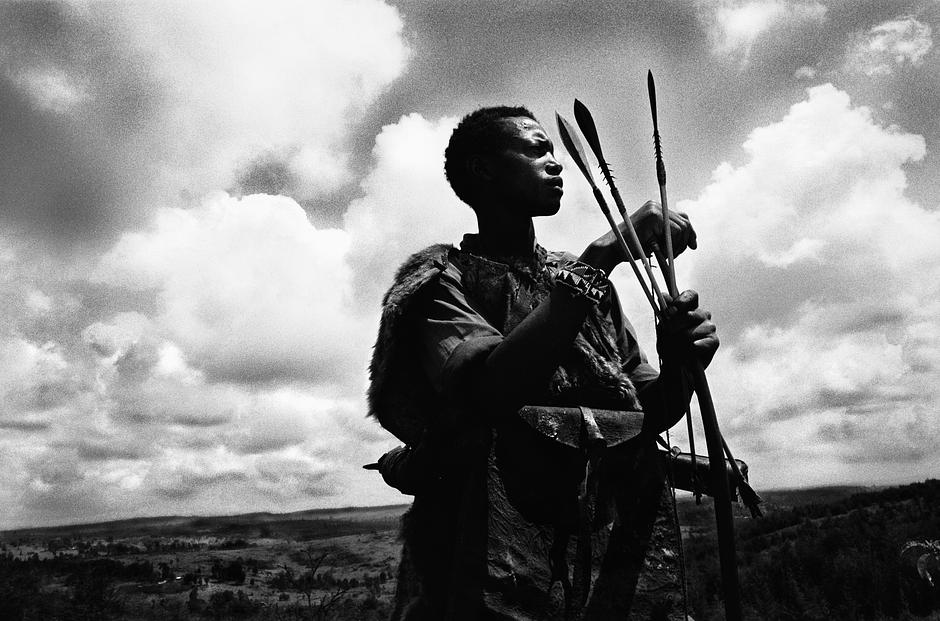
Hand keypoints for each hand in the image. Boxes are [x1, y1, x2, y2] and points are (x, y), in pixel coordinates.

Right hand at [578, 200, 695, 273]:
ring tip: (665, 255)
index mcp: (656, 209)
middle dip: (686, 240)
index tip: (693, 246)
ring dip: (678, 245)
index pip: (682, 218)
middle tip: (677, 254)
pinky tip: (662, 252)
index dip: (690, 232)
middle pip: (685, 221)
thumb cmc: (632, 247)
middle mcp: (656, 205)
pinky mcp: (654, 215)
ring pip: (682, 228)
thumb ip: (669, 235)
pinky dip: (673, 244)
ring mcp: (655, 208)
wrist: (613, 248)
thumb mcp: (654, 240)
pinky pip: (675, 231)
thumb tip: (691, 239)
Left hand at [656, 290, 718, 367]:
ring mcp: (709, 327)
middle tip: (669, 332)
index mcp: (689, 308)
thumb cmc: (669, 344)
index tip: (672, 309)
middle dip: (676, 324)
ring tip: (676, 347)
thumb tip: (664, 296)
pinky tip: (692, 349)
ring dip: (683, 340)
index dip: (683, 300)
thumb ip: (664, 312)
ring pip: (695, 330)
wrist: (674, 367)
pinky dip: (696, 347)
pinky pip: (706, 342)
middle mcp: (701, 315)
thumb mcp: (662, 328)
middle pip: (691, 314)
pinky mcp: (714, 341)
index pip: (691, 296)